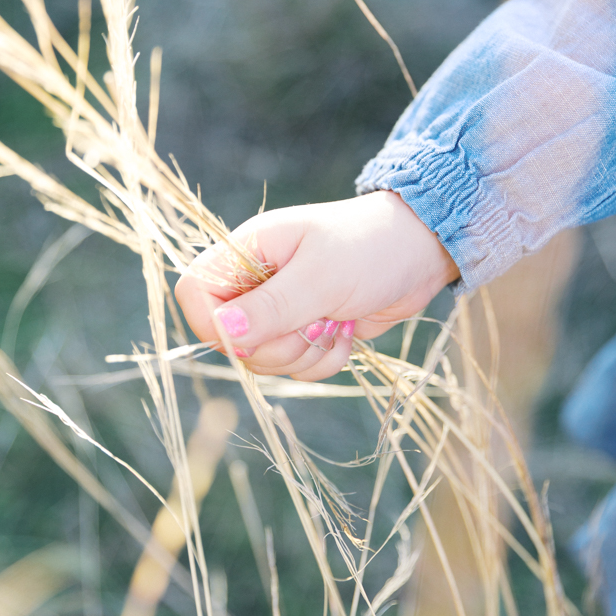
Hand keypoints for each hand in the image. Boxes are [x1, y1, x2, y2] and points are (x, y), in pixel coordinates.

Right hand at [175, 191, 458, 380]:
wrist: (421, 252)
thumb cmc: (370, 247)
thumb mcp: (321, 276)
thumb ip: (271, 306)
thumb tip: (222, 331)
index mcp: (247, 252)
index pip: (194, 292)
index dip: (213, 322)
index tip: (251, 332)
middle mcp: (256, 282)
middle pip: (230, 340)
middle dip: (276, 346)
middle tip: (315, 322)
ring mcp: (281, 309)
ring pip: (264, 360)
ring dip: (305, 355)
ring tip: (337, 323)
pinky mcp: (306, 332)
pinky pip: (296, 368)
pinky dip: (324, 361)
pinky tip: (348, 333)